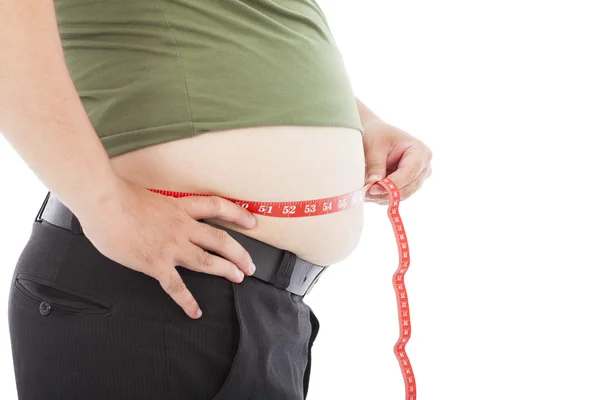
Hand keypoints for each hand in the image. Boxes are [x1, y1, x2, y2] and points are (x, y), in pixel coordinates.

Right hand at [76, 178, 257, 318]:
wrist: (103, 202)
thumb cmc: (118, 196)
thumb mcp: (149, 196)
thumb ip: (159, 209)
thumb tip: (156, 215)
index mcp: (180, 207)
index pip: (217, 207)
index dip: (237, 214)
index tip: (252, 221)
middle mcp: (182, 226)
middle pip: (220, 239)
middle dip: (239, 253)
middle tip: (250, 264)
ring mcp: (171, 246)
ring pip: (207, 261)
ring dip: (225, 270)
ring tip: (238, 277)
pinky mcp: (156, 263)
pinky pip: (176, 287)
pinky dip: (187, 301)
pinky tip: (195, 312)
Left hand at [363, 121, 432, 203]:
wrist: (376, 135)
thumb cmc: (378, 135)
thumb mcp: (374, 145)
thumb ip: (375, 164)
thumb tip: (373, 183)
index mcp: (420, 153)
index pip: (409, 173)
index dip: (391, 184)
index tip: (372, 189)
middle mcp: (423, 168)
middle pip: (408, 189)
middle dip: (385, 194)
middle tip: (364, 194)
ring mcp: (417, 179)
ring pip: (401, 196)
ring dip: (381, 197)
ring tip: (363, 192)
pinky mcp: (407, 186)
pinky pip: (395, 197)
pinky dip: (381, 197)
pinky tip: (369, 192)